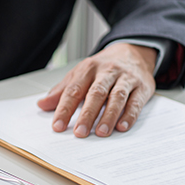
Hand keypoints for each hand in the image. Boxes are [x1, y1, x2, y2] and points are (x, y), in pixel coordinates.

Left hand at [37, 43, 157, 137]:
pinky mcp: (142, 86)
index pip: (74, 90)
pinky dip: (129, 115)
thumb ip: (61, 91)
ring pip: (117, 97)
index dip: (64, 109)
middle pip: (96, 93)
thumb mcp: (79, 75)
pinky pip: (136, 101)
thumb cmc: (102, 68)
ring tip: (101, 132)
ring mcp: (126, 78)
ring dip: (108, 115)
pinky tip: (122, 126)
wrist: (133, 52)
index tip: (58, 126)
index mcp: (88, 69)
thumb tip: (42, 104)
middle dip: (87, 114)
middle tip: (80, 132)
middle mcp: (107, 72)